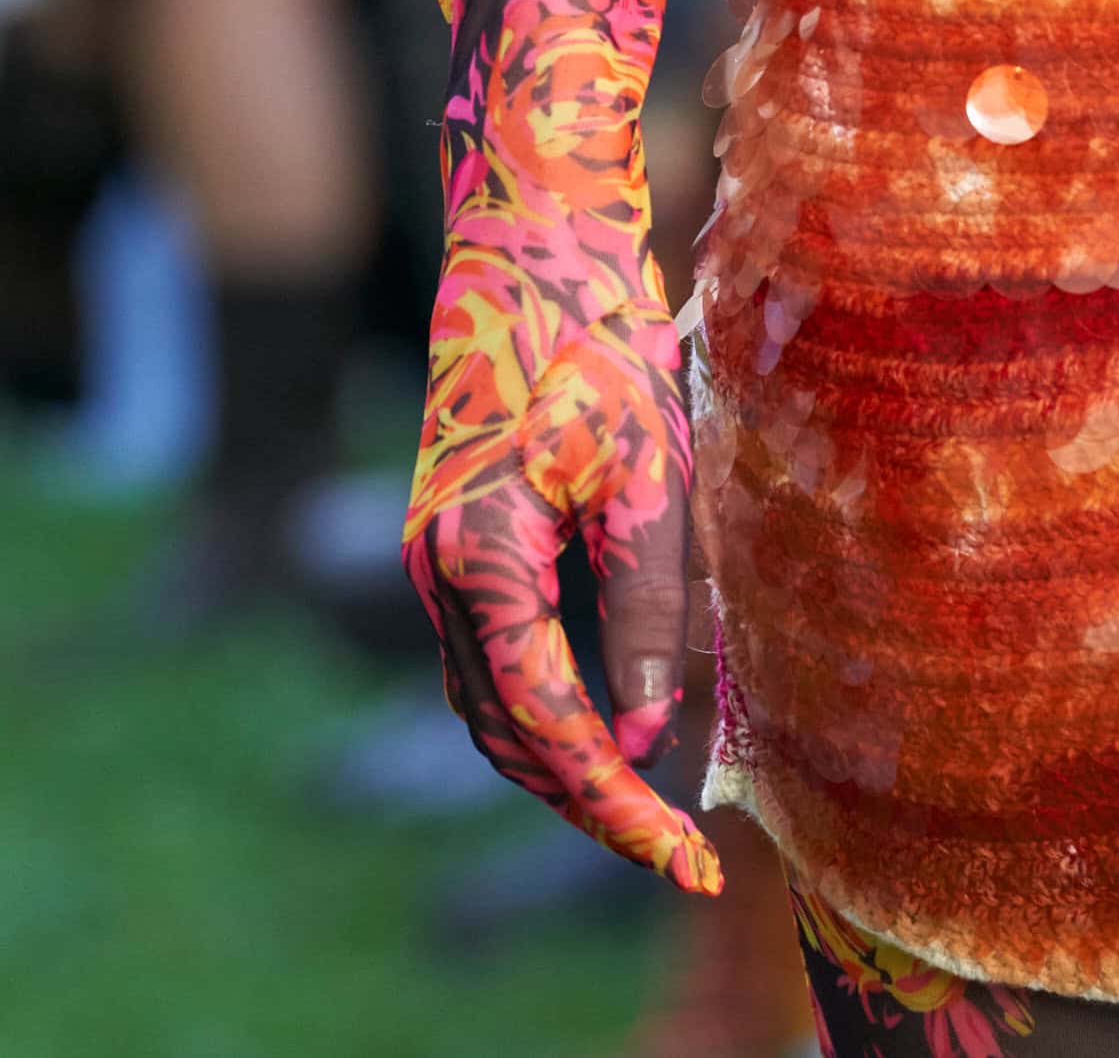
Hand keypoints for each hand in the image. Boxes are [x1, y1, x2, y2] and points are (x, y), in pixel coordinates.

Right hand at [403, 302, 721, 894]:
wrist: (530, 256)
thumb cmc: (596, 349)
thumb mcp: (644, 476)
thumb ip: (643, 609)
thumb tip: (651, 737)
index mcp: (482, 559)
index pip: (549, 723)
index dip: (616, 805)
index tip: (683, 861)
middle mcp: (439, 572)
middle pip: (507, 734)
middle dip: (589, 803)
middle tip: (678, 856)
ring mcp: (435, 559)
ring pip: (489, 705)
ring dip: (561, 765)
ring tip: (648, 809)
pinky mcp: (453, 543)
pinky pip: (489, 660)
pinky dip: (542, 710)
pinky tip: (606, 724)